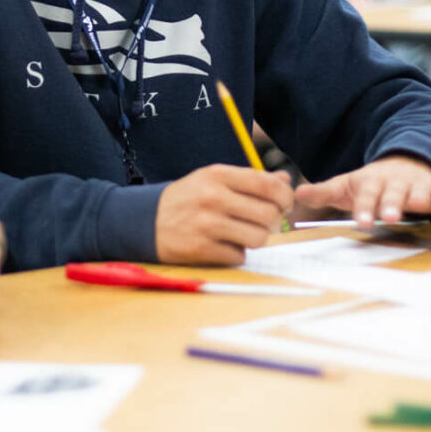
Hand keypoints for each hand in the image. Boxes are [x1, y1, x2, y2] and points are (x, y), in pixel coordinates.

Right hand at [156, 165, 293, 265]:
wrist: (145, 221)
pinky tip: (225, 245)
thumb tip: (285, 180)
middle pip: (268, 214)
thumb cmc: (187, 199)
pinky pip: (239, 256)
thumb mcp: (213, 180)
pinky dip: (237, 253)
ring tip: (244, 235)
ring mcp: (206, 224)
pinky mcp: (201, 249)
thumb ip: (250, 180)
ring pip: (258, 238)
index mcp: (217, 175)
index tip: (285, 204)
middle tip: (265, 223)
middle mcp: (212, 197)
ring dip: (256, 239)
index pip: (266, 183)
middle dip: (274, 221)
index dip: (284, 196)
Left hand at [295, 155, 430, 226]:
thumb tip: (297, 194)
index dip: (364, 208)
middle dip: (390, 205)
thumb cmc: (371, 184)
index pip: (365, 196)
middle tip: (388, 218)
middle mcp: (393, 182)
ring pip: (417, 192)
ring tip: (419, 205)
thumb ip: (324, 193)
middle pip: (391, 194)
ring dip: (418, 198)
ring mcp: (415, 185)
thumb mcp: (346, 186)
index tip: (361, 222)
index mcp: (370, 183)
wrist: (403, 162)